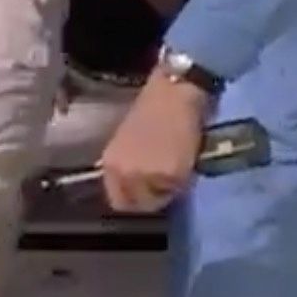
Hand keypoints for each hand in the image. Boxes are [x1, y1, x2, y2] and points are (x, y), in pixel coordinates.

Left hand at [99, 73, 210, 213]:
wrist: (175, 91)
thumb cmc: (152, 109)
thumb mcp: (129, 142)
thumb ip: (130, 166)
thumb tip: (138, 187)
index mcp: (111, 164)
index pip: (119, 200)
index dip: (136, 198)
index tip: (147, 191)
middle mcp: (125, 174)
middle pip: (140, 204)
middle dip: (155, 196)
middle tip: (166, 182)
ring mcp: (147, 176)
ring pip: (163, 198)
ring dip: (171, 187)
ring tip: (177, 165)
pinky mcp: (171, 174)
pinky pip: (180, 188)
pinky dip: (185, 178)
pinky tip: (186, 158)